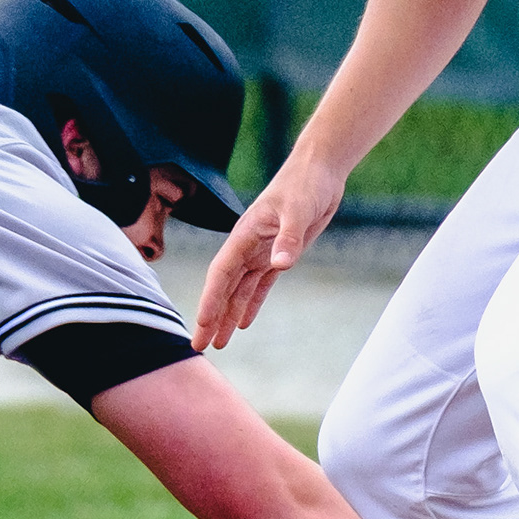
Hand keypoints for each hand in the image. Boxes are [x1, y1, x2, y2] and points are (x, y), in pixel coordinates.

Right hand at [194, 154, 343, 347]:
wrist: (319, 171)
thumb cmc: (305, 184)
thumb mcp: (298, 210)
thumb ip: (288, 238)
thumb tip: (279, 264)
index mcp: (244, 235)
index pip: (221, 274)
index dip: (210, 300)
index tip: (202, 324)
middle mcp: (247, 247)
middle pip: (224, 288)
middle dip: (211, 317)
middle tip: (199, 346)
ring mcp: (261, 251)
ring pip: (239, 290)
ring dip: (228, 315)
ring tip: (219, 343)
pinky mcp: (279, 254)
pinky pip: (259, 285)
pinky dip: (250, 304)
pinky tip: (242, 322)